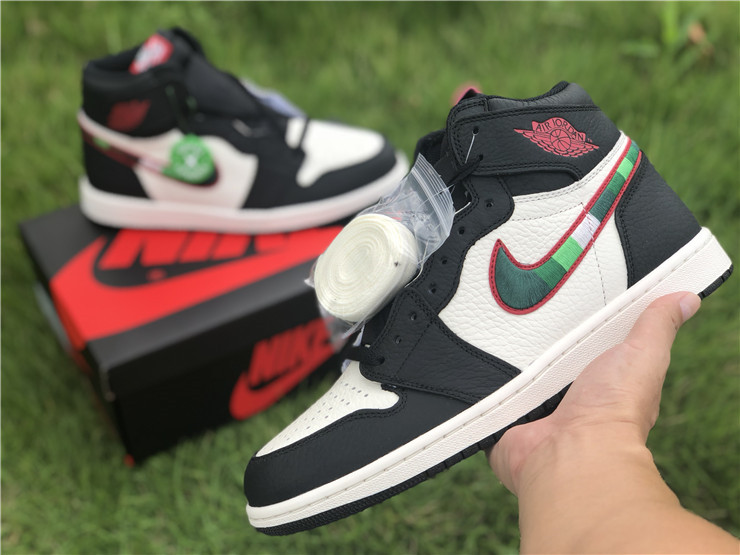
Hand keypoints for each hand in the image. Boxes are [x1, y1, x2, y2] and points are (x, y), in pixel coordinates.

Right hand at [489, 291, 700, 494]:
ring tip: (491, 321)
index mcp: (596, 379)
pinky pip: (484, 392)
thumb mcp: (642, 354)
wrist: (570, 453)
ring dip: (500, 355)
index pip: (579, 342)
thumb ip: (656, 326)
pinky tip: (471, 359)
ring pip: (509, 370)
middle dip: (529, 333)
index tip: (559, 291)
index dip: (571, 321)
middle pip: (540, 353)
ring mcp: (531, 409)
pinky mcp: (504, 418)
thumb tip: (688, 298)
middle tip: (517, 301)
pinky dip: (478, 381)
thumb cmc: (613, 410)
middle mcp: (564, 396)